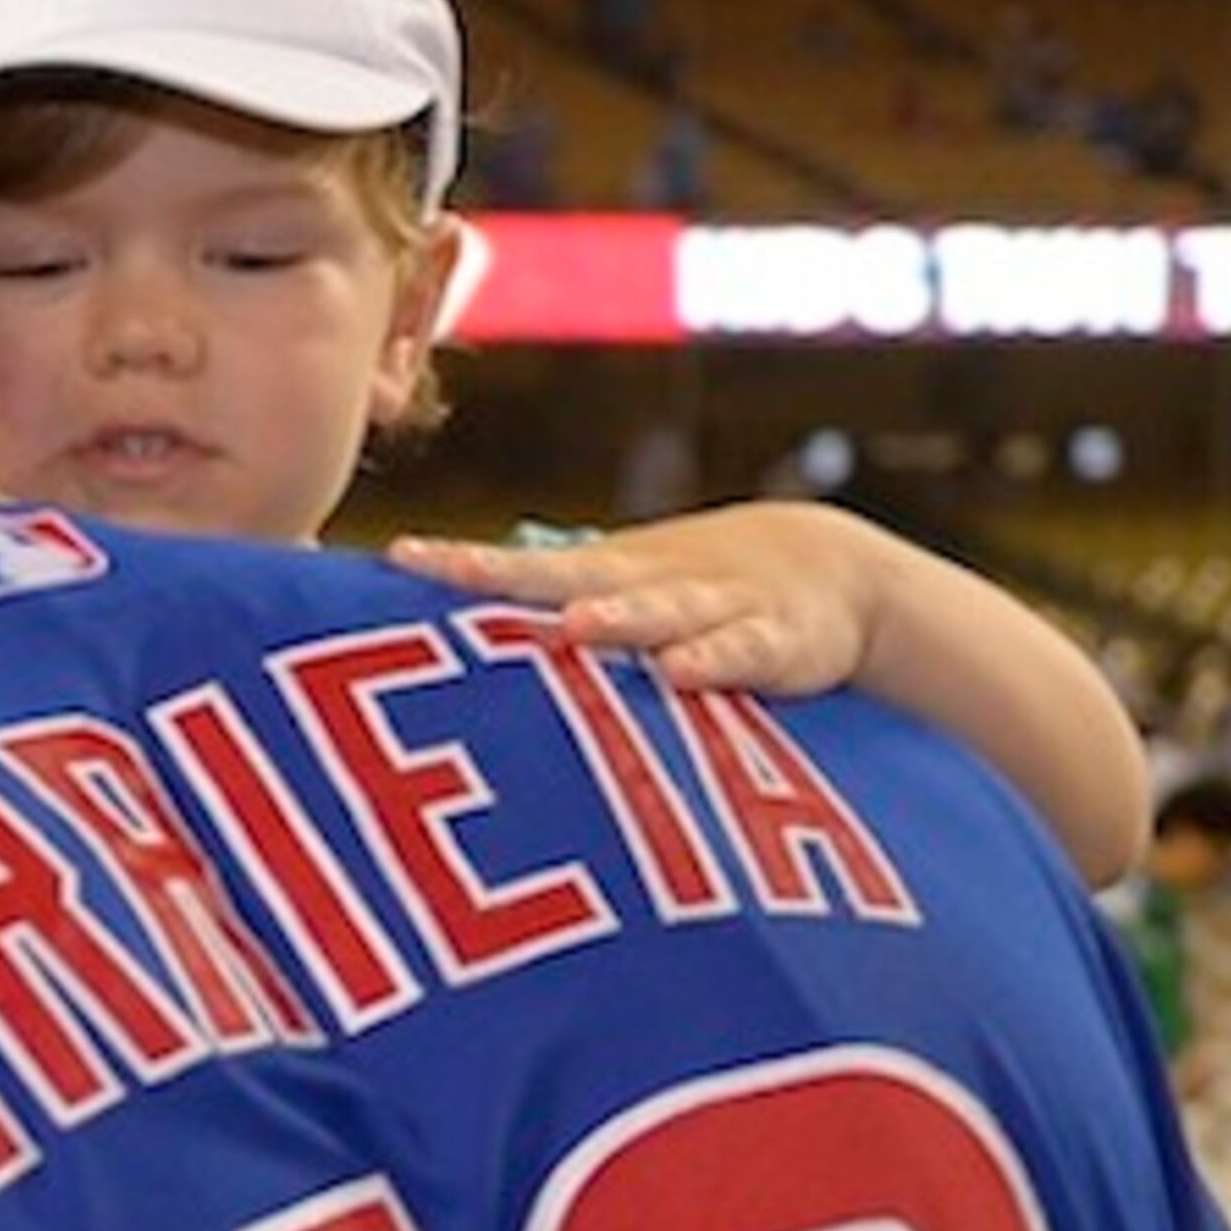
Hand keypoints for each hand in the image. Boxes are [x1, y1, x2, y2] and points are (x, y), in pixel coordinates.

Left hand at [390, 502, 882, 698]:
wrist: (831, 569)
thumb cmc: (689, 597)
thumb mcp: (621, 598)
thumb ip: (545, 622)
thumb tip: (440, 656)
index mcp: (604, 575)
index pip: (520, 568)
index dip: (464, 563)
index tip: (399, 557)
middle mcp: (649, 583)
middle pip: (572, 578)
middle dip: (512, 578)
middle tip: (452, 573)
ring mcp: (715, 607)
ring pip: (660, 610)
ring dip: (618, 617)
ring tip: (575, 625)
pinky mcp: (778, 642)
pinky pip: (743, 652)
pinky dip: (715, 659)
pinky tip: (684, 673)